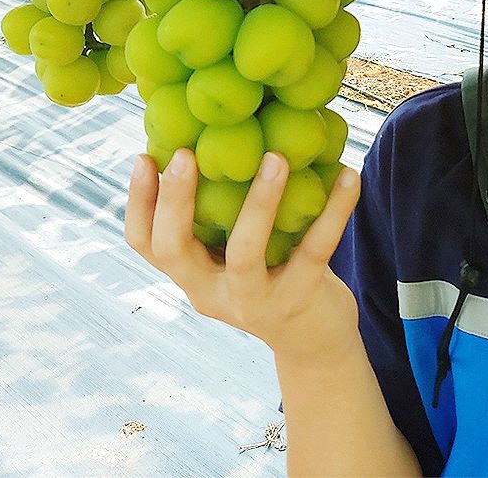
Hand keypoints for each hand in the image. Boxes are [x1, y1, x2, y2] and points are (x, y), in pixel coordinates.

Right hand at [124, 148, 362, 359]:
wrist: (315, 344)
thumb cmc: (272, 280)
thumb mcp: (233, 256)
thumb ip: (220, 220)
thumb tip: (213, 143)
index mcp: (192, 277)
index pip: (146, 245)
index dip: (138, 204)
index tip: (143, 157)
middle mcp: (213, 293)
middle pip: (176, 250)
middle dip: (175, 201)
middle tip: (184, 154)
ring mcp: (255, 301)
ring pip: (245, 252)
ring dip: (259, 202)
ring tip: (276, 158)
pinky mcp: (299, 299)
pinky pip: (315, 249)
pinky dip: (334, 209)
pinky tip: (349, 175)